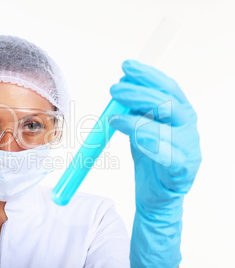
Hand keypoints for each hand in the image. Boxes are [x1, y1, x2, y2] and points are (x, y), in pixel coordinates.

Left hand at [109, 60, 201, 266]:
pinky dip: (151, 145)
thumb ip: (133, 110)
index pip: (167, 87)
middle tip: (114, 90)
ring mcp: (188, 148)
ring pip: (169, 128)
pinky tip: (136, 139)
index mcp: (178, 112)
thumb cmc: (149, 157)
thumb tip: (120, 85)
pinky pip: (170, 157)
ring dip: (138, 120)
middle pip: (168, 103)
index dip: (148, 75)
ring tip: (114, 119)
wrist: (155, 193)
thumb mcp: (138, 127)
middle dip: (139, 94)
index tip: (126, 67)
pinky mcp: (183, 170)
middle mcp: (187, 126)